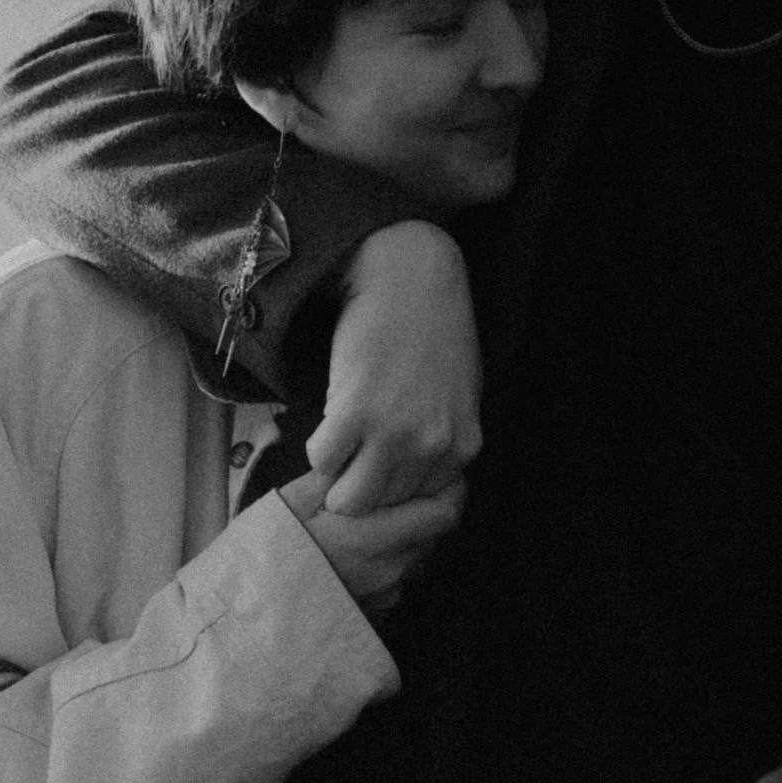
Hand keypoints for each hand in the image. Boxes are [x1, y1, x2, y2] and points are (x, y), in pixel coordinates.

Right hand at [278, 468, 463, 613]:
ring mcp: (383, 595)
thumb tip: (358, 450)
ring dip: (406, 538)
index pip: (443, 513)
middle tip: (398, 491)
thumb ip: (333, 475)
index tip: (438, 473)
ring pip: (416, 558)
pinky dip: (388, 564)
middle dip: (425, 510)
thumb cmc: (268, 554)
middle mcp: (389, 570)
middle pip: (434, 534)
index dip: (451, 489)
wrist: (252, 613)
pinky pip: (396, 581)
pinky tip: (359, 556)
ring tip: (374, 523)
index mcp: (374, 538)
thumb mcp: (293, 502)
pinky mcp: (374, 613)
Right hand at [309, 223, 481, 515]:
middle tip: (349, 465)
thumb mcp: (457, 396)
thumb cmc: (432, 330)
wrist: (411, 276)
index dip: (390, 491)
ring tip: (339, 447)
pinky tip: (330, 420)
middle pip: (384, 507)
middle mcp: (432, 447)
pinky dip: (319, 447)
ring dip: (337, 478)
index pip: (418, 505)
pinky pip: (323, 459)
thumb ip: (441, 442)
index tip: (375, 472)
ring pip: (350, 498)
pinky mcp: (355, 413)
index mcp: (462, 447)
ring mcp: (394, 433)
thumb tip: (410, 480)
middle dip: (361, 490)